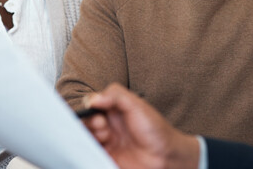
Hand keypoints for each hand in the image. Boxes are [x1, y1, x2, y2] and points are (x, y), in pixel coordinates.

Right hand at [83, 83, 199, 168]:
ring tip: (105, 137)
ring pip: (87, 135)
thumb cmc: (155, 129)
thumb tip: (92, 99)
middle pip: (87, 120)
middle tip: (103, 126)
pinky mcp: (107, 156)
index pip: (93, 103)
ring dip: (91, 135)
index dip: (91, 106)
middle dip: (91, 122)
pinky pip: (90, 152)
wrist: (165, 156)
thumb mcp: (137, 105)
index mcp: (115, 109)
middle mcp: (109, 124)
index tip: (95, 109)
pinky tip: (99, 147)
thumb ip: (115, 96)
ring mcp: (107, 141)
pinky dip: (89, 149)